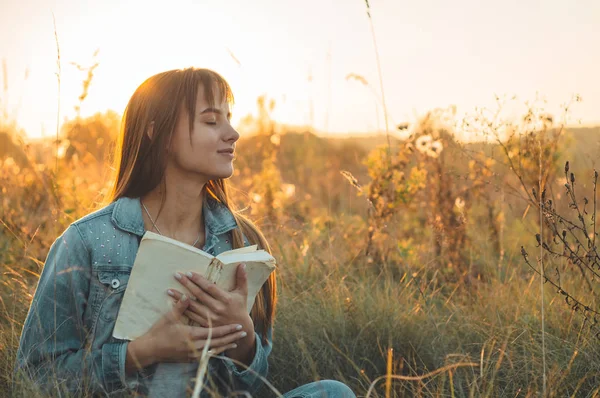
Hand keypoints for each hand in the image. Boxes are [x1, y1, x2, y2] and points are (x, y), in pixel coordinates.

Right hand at [125, 295, 247, 372]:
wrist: (149, 350)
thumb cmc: (158, 332)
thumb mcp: (168, 318)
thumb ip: (180, 307)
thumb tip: (187, 295)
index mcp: (191, 335)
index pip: (214, 332)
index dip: (227, 329)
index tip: (238, 325)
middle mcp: (195, 347)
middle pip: (218, 342)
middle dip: (232, 337)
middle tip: (244, 332)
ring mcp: (193, 354)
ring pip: (214, 350)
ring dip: (226, 345)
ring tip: (237, 340)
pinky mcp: (190, 358)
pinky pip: (207, 355)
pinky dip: (217, 351)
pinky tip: (223, 348)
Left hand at [170, 263, 251, 329]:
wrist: (240, 329)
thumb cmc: (241, 308)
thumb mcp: (243, 293)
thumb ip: (242, 278)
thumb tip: (242, 264)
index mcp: (226, 299)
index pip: (209, 287)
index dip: (199, 280)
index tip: (189, 273)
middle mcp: (217, 308)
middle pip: (199, 294)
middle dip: (187, 284)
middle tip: (177, 275)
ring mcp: (210, 317)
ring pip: (192, 306)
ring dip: (180, 298)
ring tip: (169, 290)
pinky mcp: (205, 325)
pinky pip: (191, 316)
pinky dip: (182, 310)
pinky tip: (173, 305)